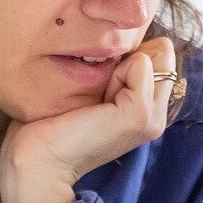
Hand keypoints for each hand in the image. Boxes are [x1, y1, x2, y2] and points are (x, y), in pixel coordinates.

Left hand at [0, 37, 178, 202]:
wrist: (39, 159)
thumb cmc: (53, 123)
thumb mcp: (94, 87)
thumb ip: (120, 67)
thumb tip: (135, 43)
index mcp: (148, 108)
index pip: (160, 54)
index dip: (128, 55)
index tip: (99, 85)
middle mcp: (157, 114)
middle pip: (162, 53)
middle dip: (127, 58)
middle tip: (98, 92)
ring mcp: (153, 118)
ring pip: (152, 57)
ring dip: (119, 66)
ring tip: (96, 98)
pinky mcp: (141, 114)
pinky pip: (140, 64)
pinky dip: (115, 72)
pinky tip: (96, 102)